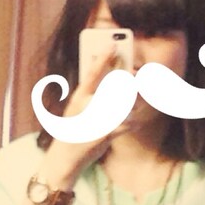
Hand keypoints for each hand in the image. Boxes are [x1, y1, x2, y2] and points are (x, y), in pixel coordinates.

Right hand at [40, 43, 123, 183]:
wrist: (65, 158)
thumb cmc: (73, 132)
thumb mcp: (78, 109)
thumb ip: (92, 96)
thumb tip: (117, 84)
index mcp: (79, 97)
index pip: (92, 73)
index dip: (102, 57)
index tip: (112, 46)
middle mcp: (86, 105)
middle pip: (117, 86)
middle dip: (132, 84)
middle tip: (139, 82)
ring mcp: (96, 119)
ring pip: (126, 104)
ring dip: (134, 104)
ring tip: (135, 105)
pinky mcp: (105, 133)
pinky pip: (128, 123)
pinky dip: (132, 124)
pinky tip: (131, 124)